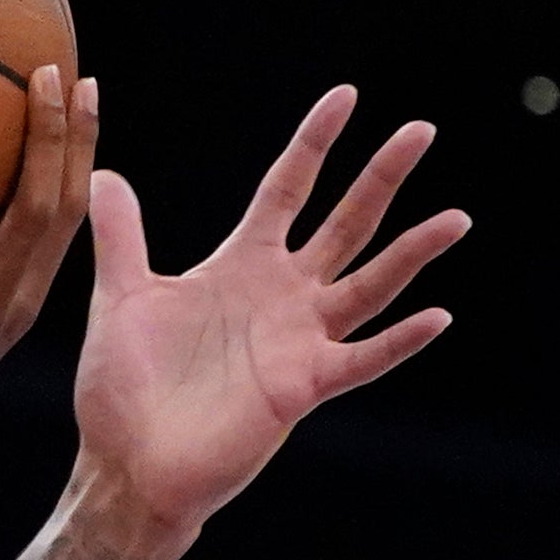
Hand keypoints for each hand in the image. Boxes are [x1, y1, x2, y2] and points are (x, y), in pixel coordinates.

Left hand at [75, 88, 466, 535]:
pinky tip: (437, 315)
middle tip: (422, 129)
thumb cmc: (122, 387)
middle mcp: (280, 295)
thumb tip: (103, 172)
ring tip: (456, 217)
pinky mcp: (303, 387)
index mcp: (239, 265)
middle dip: (381, 177)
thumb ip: (120, 235)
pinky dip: (399, 340)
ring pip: (369, 285)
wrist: (125, 464)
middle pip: (344, 223)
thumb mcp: (121, 296)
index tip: (346, 95)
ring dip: (412, 254)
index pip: (287, 189)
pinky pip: (362, 359)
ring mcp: (298, 340)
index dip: (314, 143)